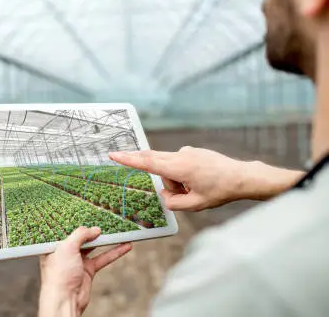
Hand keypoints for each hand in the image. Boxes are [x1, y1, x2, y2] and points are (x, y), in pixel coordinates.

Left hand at [38, 226, 131, 316]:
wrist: (65, 299)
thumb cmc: (59, 275)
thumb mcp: (67, 247)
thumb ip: (81, 235)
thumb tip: (94, 229)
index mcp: (54, 245)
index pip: (66, 229)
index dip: (76, 222)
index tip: (88, 213)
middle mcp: (65, 252)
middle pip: (82, 237)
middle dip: (93, 231)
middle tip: (106, 221)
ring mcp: (77, 261)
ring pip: (94, 247)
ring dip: (106, 241)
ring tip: (118, 231)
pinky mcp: (88, 270)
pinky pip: (103, 258)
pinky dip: (114, 252)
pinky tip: (124, 246)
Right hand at [109, 147, 303, 211]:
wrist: (242, 176)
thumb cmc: (220, 190)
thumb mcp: (195, 205)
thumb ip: (173, 203)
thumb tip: (165, 195)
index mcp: (179, 167)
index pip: (147, 162)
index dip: (128, 159)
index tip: (113, 154)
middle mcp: (180, 155)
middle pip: (158, 165)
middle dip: (167, 182)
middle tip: (185, 190)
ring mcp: (187, 151)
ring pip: (169, 168)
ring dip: (177, 181)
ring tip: (198, 189)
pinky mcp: (192, 151)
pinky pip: (179, 164)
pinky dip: (183, 176)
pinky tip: (201, 181)